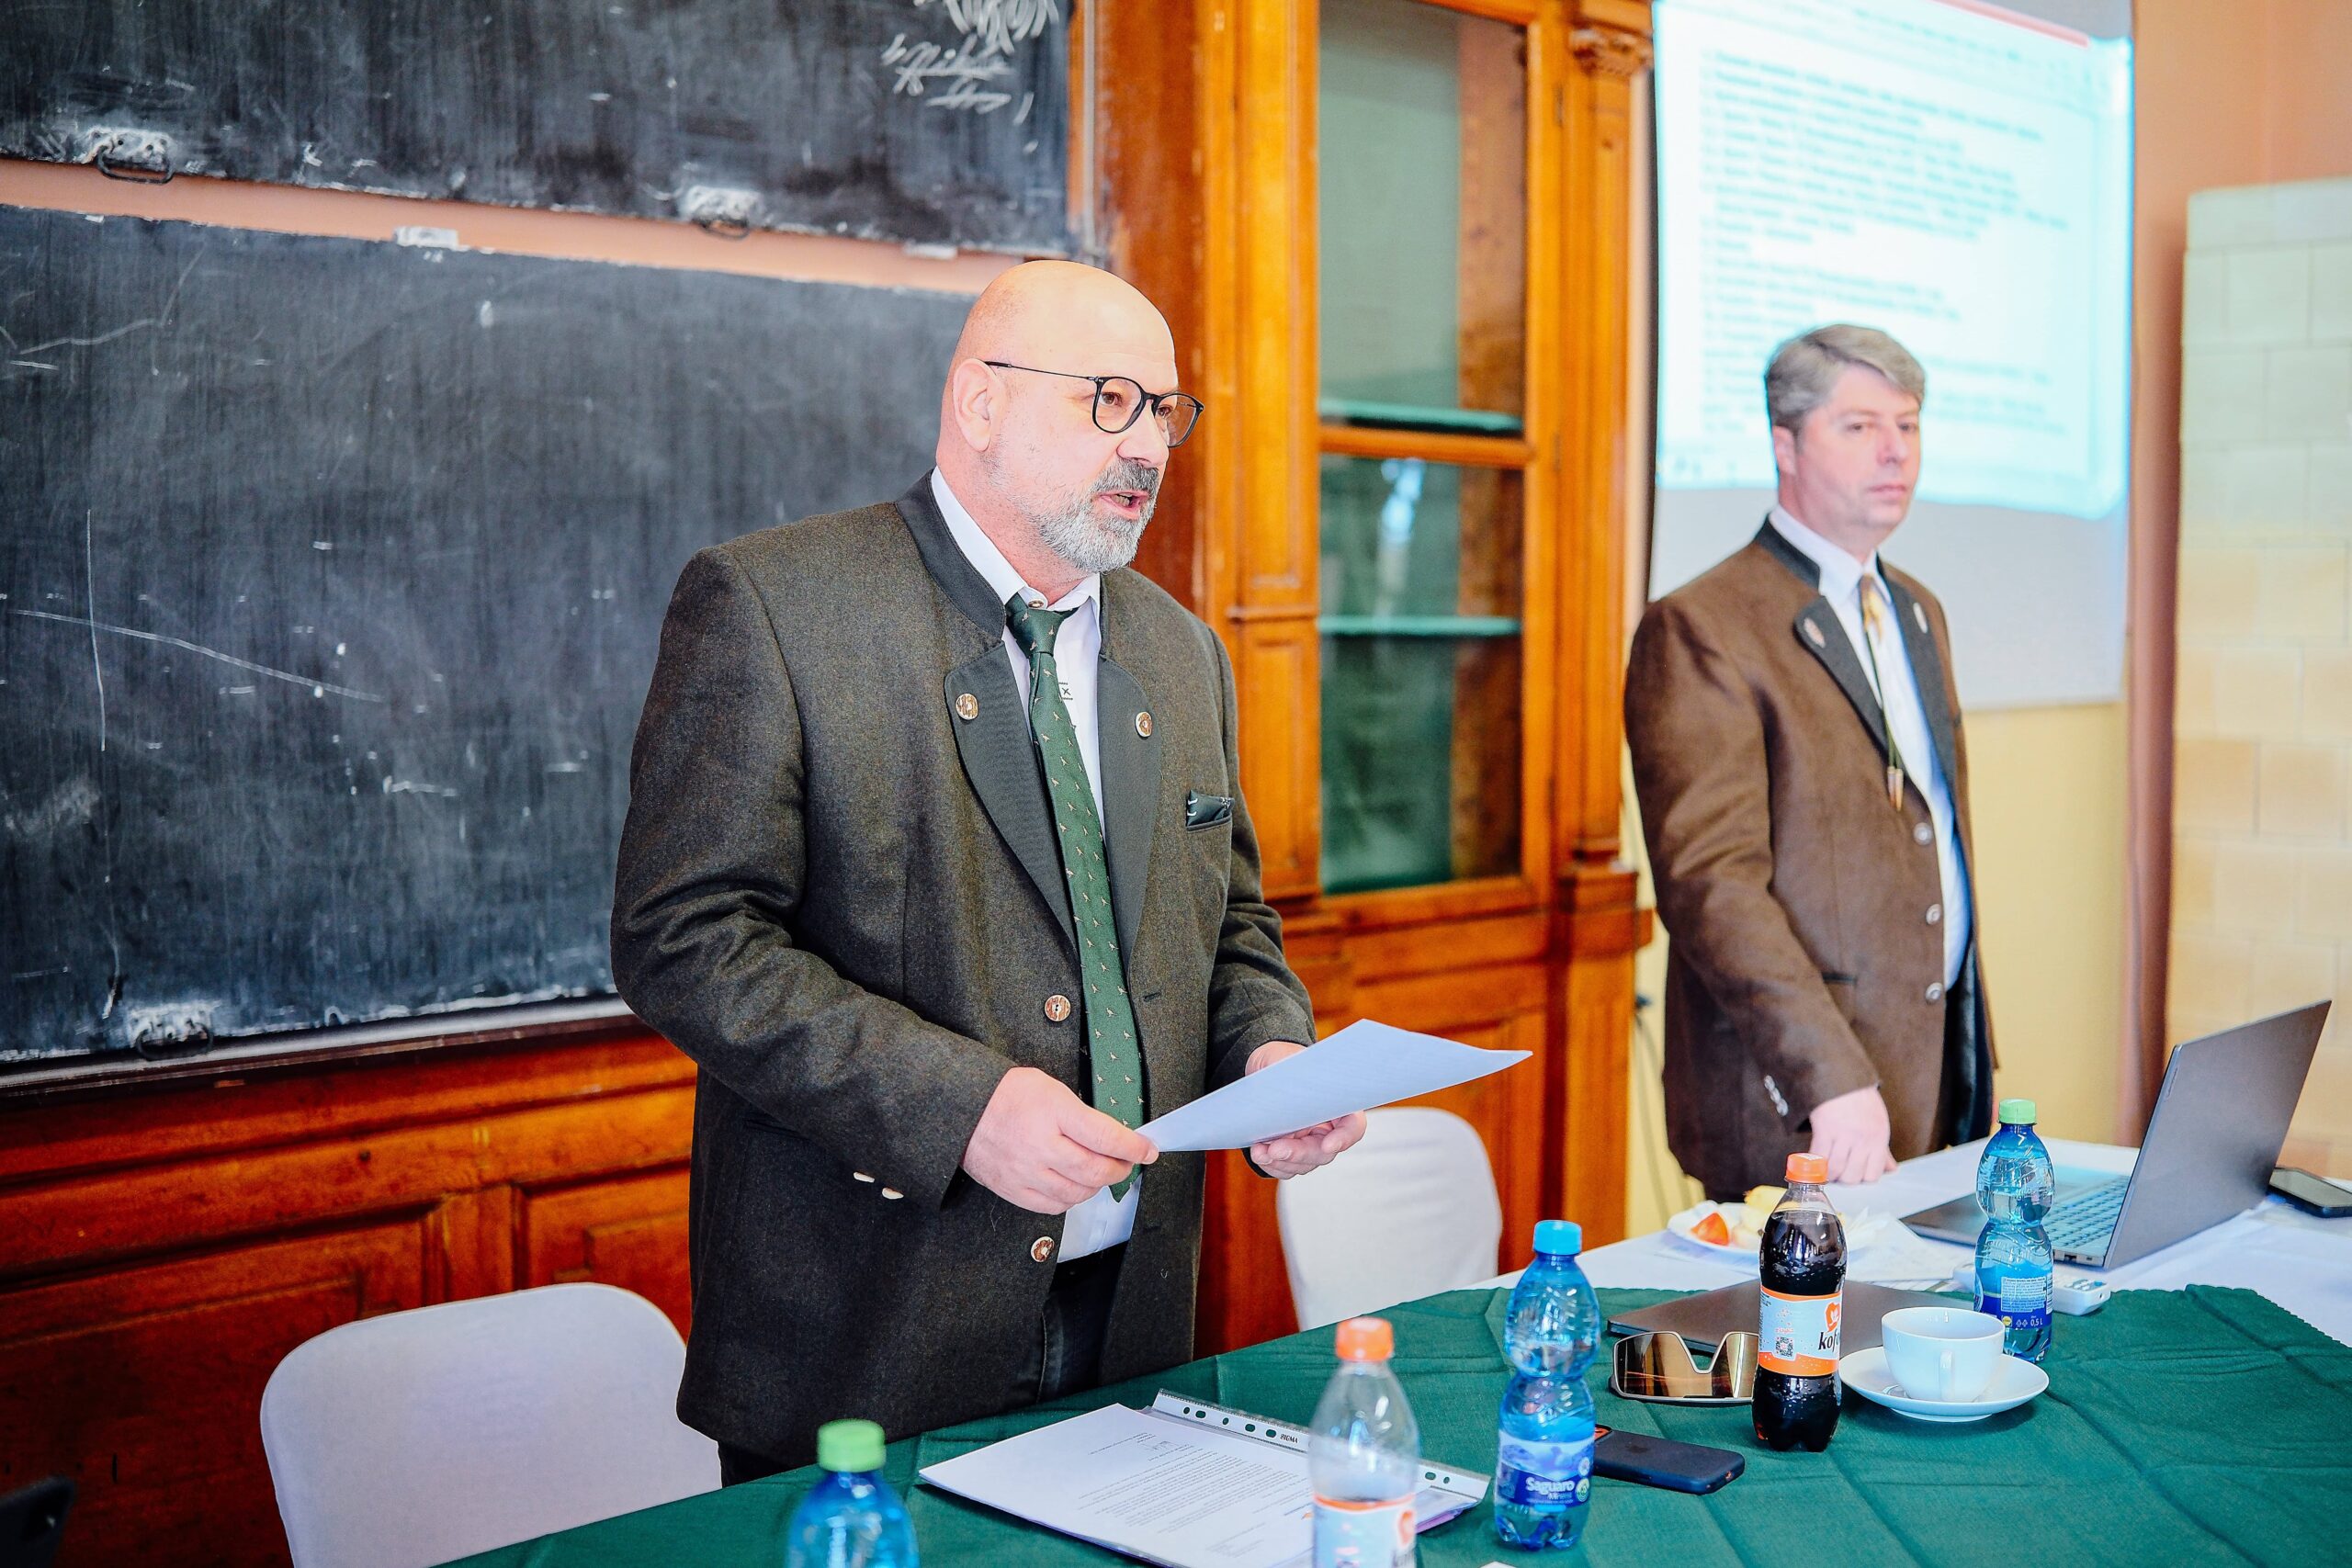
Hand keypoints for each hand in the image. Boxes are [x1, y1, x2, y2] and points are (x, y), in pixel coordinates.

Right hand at [961, 1067, 1157, 1213]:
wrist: (962, 1107)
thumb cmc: (1007, 1094)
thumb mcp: (1051, 1088)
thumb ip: (1081, 1115)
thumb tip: (1113, 1139)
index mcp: (1054, 1111)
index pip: (1106, 1137)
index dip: (1134, 1147)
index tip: (1148, 1150)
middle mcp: (1041, 1145)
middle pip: (1096, 1170)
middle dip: (1120, 1169)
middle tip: (1126, 1162)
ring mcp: (1026, 1171)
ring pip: (1077, 1193)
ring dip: (1097, 1186)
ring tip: (1099, 1173)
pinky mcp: (1013, 1189)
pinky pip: (1053, 1206)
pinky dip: (1071, 1199)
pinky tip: (1074, 1186)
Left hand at [1243, 1041, 1366, 1177]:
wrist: (1263, 1066)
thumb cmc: (1279, 1059)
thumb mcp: (1284, 1061)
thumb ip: (1290, 1079)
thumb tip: (1288, 1099)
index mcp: (1335, 1102)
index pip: (1353, 1125)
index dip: (1345, 1138)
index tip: (1327, 1145)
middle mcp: (1327, 1125)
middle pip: (1323, 1151)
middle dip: (1299, 1154)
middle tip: (1276, 1149)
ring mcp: (1309, 1140)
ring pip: (1303, 1164)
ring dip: (1281, 1162)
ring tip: (1258, 1151)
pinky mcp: (1291, 1149)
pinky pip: (1287, 1167)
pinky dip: (1272, 1165)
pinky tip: (1259, 1154)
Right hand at [1805, 1083, 1896, 1183]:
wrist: (1840, 1076)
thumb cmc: (1859, 1099)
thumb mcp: (1877, 1122)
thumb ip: (1882, 1150)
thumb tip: (1891, 1169)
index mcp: (1879, 1137)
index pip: (1873, 1174)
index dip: (1862, 1177)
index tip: (1854, 1172)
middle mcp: (1863, 1138)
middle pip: (1853, 1176)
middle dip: (1844, 1177)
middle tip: (1839, 1170)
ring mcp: (1844, 1134)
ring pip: (1836, 1170)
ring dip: (1829, 1173)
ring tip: (1826, 1168)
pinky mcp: (1825, 1128)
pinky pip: (1819, 1156)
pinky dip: (1816, 1163)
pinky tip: (1816, 1160)